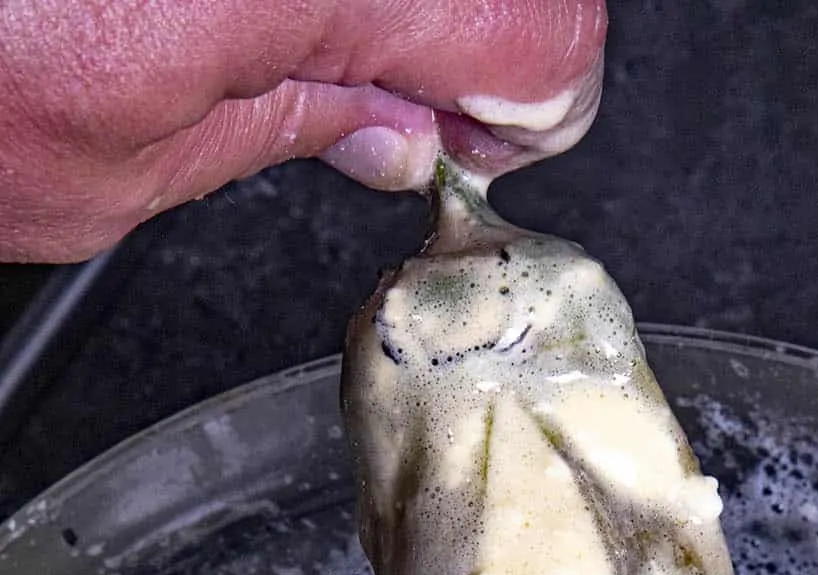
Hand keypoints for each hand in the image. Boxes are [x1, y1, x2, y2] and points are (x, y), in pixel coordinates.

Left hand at [0, 0, 605, 260]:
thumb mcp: (124, 167)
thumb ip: (297, 128)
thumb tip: (395, 132)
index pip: (545, 33)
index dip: (519, 107)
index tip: (457, 144)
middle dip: (456, 35)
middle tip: (374, 95)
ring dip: (386, 1)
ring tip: (281, 35)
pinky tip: (226, 1)